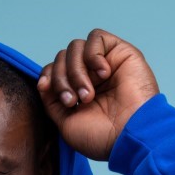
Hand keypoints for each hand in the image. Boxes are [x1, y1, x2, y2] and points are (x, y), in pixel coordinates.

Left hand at [37, 30, 159, 161]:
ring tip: (88, 94)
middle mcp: (90, 76)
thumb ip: (51, 101)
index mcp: (78, 91)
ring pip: (75, 47)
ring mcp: (104, 64)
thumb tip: (43, 81)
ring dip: (76, 71)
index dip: (48, 76)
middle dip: (61, 79)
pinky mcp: (120, 52)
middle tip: (73, 101)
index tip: (47, 90)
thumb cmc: (101, 137)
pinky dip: (93, 54)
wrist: (131, 136)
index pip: (54, 71)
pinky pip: (96, 37)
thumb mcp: (66, 123)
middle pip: (61, 58)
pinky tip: (103, 74)